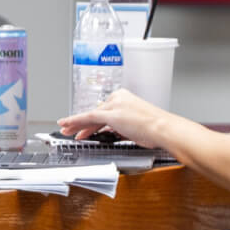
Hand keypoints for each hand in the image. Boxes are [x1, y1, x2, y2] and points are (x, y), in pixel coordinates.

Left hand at [58, 88, 173, 148]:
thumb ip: (122, 126)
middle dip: (81, 122)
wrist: (163, 129)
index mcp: (126, 97)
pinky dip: (75, 121)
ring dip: (76, 123)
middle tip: (69, 127)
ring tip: (66, 129)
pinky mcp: (111, 114)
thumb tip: (115, 132)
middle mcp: (118, 98)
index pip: (104, 109)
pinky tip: (68, 125)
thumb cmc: (156, 129)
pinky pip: (88, 117)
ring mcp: (114, 105)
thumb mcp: (136, 125)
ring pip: (90, 115)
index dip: (92, 120)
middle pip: (95, 112)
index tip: (85, 127)